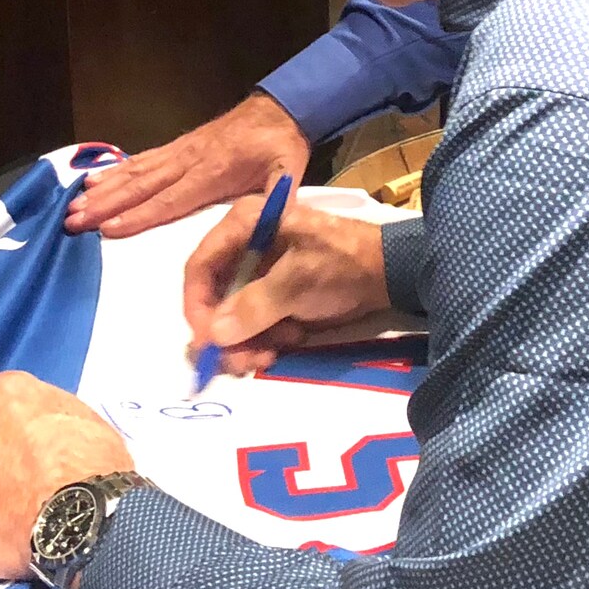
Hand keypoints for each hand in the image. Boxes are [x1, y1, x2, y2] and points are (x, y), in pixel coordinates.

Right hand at [62, 91, 310, 237]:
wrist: (280, 108)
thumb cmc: (281, 146)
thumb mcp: (289, 172)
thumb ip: (279, 199)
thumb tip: (270, 224)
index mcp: (212, 173)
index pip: (169, 199)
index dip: (139, 215)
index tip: (107, 229)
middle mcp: (188, 161)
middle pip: (142, 186)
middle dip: (106, 205)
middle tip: (73, 220)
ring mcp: (179, 151)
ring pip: (135, 171)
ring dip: (103, 189)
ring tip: (73, 204)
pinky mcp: (177, 145)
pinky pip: (142, 159)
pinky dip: (115, 170)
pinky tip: (93, 178)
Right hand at [182, 193, 389, 376]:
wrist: (390, 272)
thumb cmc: (343, 262)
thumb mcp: (298, 280)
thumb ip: (255, 306)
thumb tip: (213, 335)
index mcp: (246, 226)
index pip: (200, 266)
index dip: (197, 306)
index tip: (205, 341)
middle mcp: (246, 247)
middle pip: (214, 297)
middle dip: (226, 333)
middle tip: (240, 362)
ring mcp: (261, 274)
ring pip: (233, 317)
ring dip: (246, 342)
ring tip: (269, 355)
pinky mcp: (276, 296)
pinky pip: (255, 324)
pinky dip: (264, 339)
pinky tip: (289, 342)